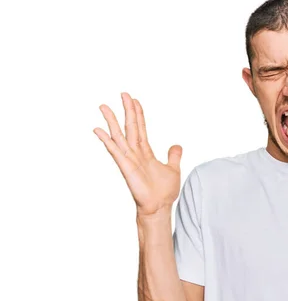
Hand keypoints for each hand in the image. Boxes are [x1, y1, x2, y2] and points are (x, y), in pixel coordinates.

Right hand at [94, 92, 182, 216]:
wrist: (159, 207)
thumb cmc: (164, 191)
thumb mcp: (173, 169)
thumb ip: (174, 156)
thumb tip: (177, 146)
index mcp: (146, 152)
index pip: (141, 128)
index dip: (138, 114)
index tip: (135, 100)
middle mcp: (135, 153)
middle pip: (130, 127)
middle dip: (127, 110)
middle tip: (123, 94)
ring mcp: (129, 159)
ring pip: (119, 135)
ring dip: (112, 121)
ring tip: (104, 106)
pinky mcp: (126, 167)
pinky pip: (114, 151)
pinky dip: (106, 140)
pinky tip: (98, 130)